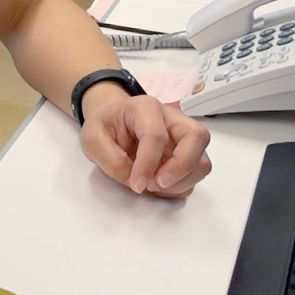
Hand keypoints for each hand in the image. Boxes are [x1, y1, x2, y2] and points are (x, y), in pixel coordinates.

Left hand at [78, 87, 212, 197]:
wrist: (113, 122)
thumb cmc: (105, 126)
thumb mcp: (92, 140)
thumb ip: (110, 160)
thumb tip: (134, 178)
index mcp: (145, 107)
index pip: (156, 135)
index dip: (147, 164)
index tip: (137, 184)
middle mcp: (172, 118)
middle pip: (197, 137)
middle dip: (181, 167)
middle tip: (158, 184)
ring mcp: (183, 136)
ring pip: (202, 159)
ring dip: (183, 180)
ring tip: (156, 186)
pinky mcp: (188, 153)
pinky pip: (196, 173)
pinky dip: (181, 186)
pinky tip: (160, 186)